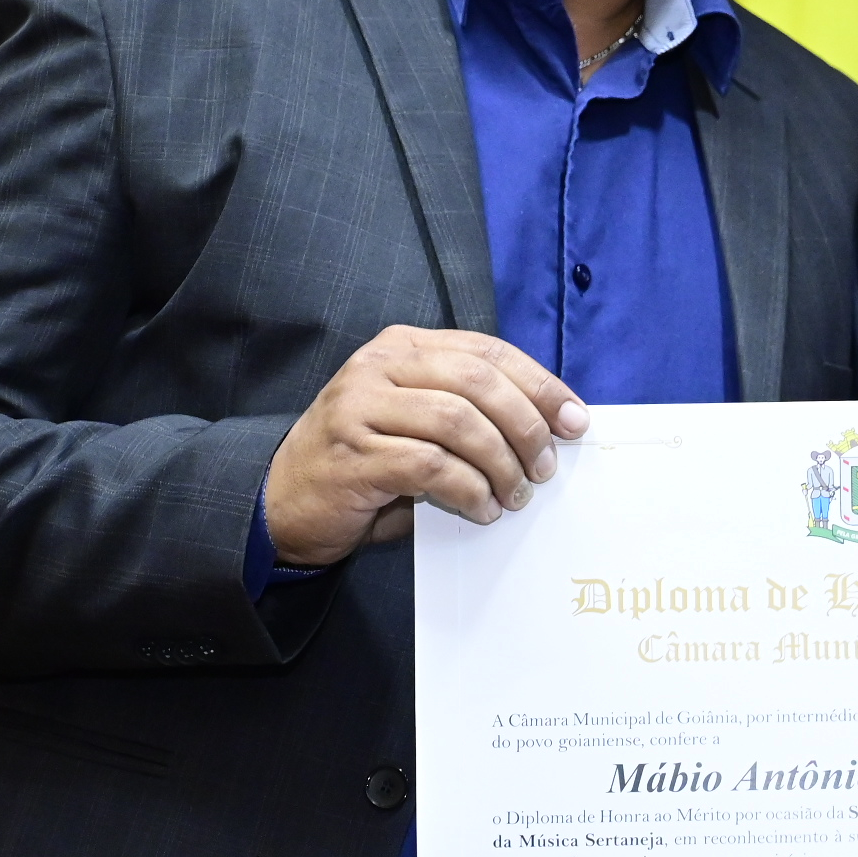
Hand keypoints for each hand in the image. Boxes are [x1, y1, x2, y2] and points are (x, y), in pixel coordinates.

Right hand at [261, 326, 586, 565]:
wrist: (283, 502)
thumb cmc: (365, 463)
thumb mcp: (416, 422)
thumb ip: (467, 412)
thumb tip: (548, 430)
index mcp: (402, 347)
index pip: (487, 351)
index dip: (539, 384)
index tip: (574, 420)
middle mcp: (379, 367)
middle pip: (478, 381)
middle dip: (526, 425)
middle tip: (545, 467)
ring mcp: (360, 408)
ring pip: (458, 422)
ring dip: (501, 463)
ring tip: (515, 494)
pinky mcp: (353, 454)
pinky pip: (431, 467)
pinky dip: (469, 490)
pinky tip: (481, 509)